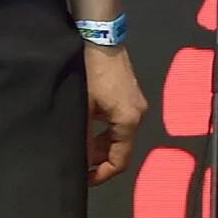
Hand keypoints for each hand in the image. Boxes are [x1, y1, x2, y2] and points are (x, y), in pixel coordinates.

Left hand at [84, 44, 147, 185]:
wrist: (100, 38)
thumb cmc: (92, 73)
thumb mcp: (84, 108)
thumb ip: (85, 138)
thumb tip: (82, 160)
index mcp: (129, 121)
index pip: (121, 161)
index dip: (103, 174)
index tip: (84, 179)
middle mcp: (138, 114)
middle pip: (121, 148)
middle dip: (100, 159)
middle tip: (79, 162)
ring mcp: (136, 103)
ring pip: (120, 134)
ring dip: (102, 144)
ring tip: (81, 146)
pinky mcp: (130, 94)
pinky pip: (120, 121)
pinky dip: (106, 129)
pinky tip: (89, 126)